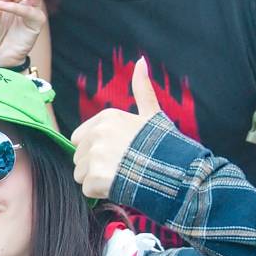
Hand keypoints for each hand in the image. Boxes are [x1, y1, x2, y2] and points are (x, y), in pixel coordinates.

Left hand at [70, 56, 166, 199]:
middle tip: (122, 167)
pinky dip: (101, 194)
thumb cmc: (164, 145)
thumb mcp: (153, 114)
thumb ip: (142, 89)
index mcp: (106, 117)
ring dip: (96, 181)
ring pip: (80, 174)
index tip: (117, 154)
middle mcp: (97, 134)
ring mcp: (95, 156)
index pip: (79, 138)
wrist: (176, 174)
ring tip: (122, 177)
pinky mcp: (95, 178)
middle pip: (79, 157)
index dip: (96, 150)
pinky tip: (120, 187)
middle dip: (95, 166)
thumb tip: (141, 61)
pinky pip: (86, 190)